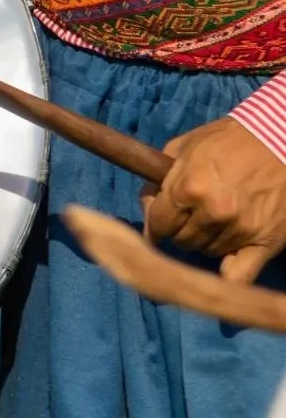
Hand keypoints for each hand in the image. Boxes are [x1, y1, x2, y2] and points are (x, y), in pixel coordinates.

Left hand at [140, 117, 285, 283]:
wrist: (279, 139)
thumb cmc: (227, 141)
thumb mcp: (182, 148)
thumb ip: (157, 180)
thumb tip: (146, 210)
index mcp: (188, 188)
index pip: (158, 225)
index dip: (156, 224)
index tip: (160, 224)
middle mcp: (213, 212)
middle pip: (182, 241)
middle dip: (182, 229)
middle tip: (193, 216)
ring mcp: (241, 229)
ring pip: (207, 253)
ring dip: (206, 241)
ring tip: (216, 221)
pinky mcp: (266, 241)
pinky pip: (239, 276)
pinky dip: (228, 278)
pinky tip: (222, 271)